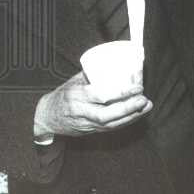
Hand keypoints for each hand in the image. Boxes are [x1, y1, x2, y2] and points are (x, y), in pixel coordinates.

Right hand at [33, 71, 151, 138]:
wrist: (46, 117)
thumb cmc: (64, 94)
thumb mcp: (75, 80)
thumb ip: (95, 73)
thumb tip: (119, 62)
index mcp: (76, 95)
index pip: (101, 95)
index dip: (121, 92)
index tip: (137, 87)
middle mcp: (80, 111)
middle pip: (107, 114)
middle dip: (128, 108)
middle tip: (144, 99)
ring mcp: (85, 123)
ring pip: (110, 124)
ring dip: (131, 116)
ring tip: (146, 106)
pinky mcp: (90, 131)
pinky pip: (110, 128)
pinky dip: (125, 122)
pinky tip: (138, 114)